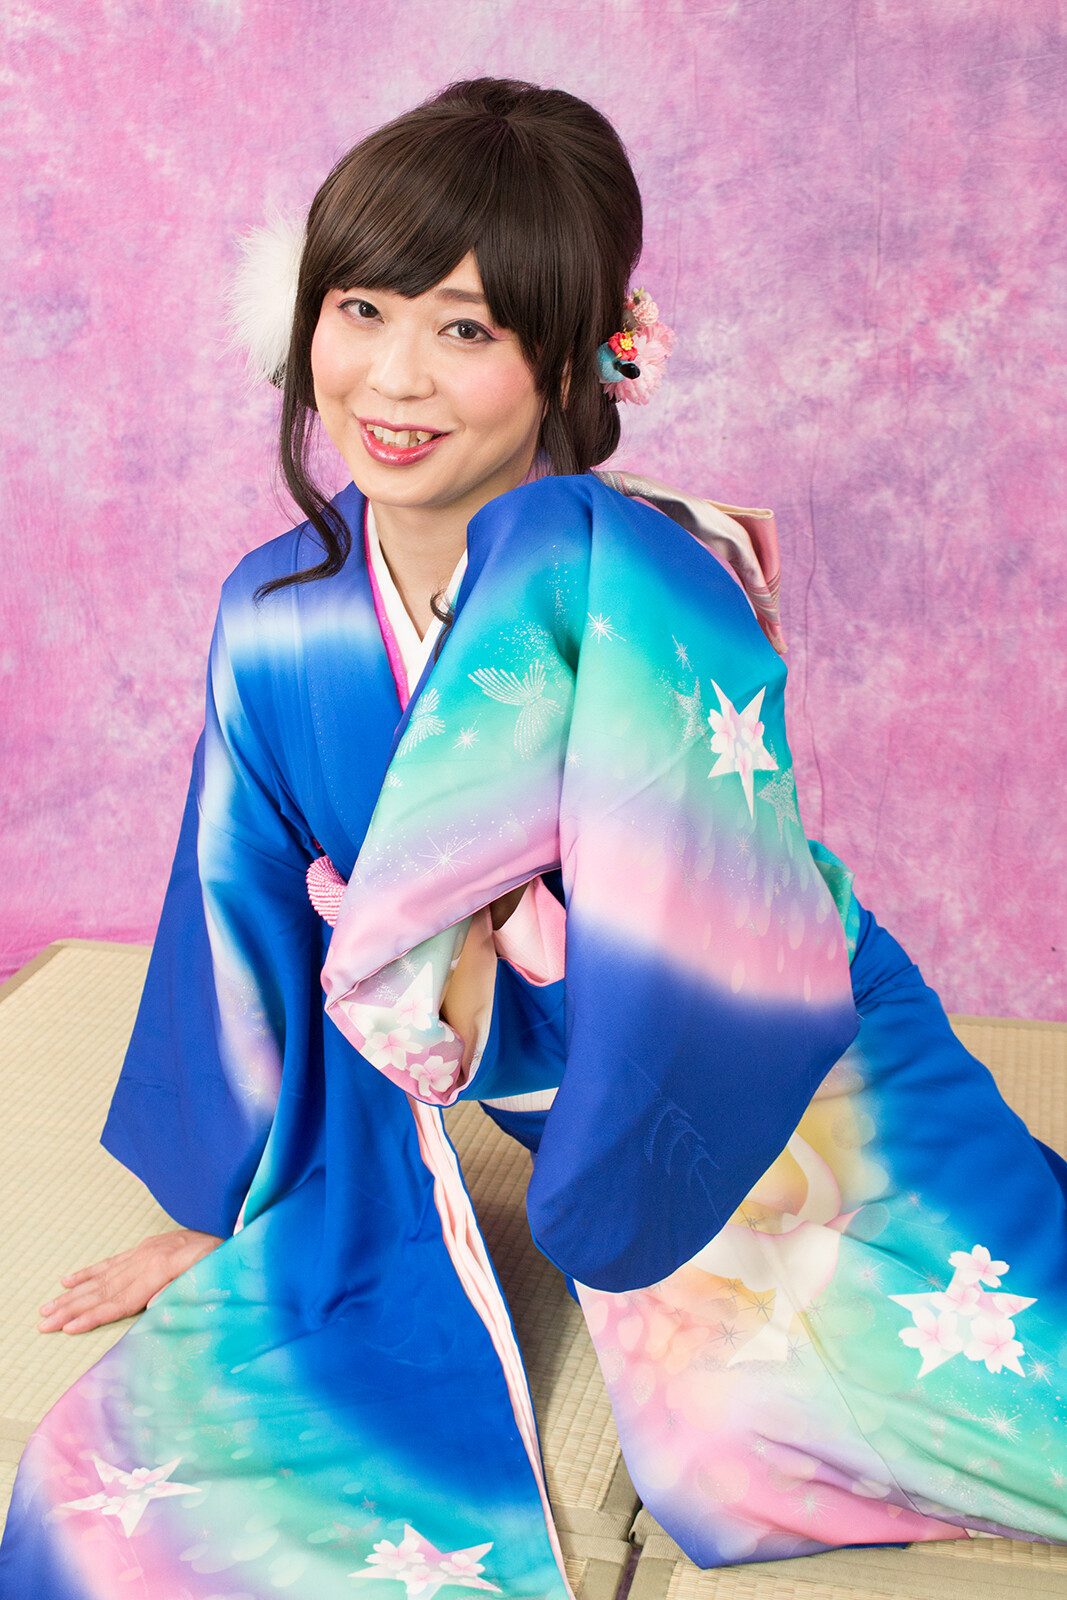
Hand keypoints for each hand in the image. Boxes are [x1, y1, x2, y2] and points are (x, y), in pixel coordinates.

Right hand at [38, 1229, 222, 1334]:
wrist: (236, 1232)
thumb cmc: (225, 1261)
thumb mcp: (210, 1278)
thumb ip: (182, 1293)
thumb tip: (151, 1306)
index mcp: (160, 1271)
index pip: (120, 1300)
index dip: (93, 1316)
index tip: (68, 1328)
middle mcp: (146, 1260)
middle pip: (102, 1290)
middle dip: (71, 1308)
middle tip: (44, 1323)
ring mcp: (144, 1252)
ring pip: (101, 1278)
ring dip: (73, 1294)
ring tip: (48, 1307)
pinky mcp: (146, 1249)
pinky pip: (111, 1262)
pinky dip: (89, 1272)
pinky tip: (69, 1280)